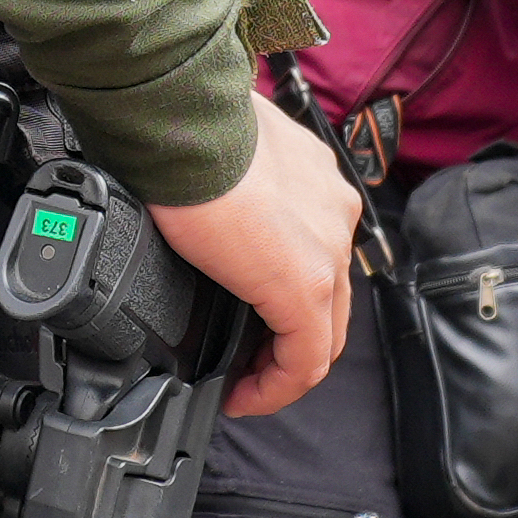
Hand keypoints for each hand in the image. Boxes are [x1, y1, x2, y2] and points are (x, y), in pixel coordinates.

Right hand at [152, 115, 364, 417]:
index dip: (285, 299)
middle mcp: (334, 213)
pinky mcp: (306, 284)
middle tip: (247, 362)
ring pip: (323, 331)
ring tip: (246, 384)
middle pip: (328, 299)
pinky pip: (307, 357)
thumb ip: (223, 189)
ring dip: (285, 364)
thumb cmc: (185, 128)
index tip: (248, 320)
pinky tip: (246, 395)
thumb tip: (194, 210)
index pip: (316, 256)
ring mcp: (327, 247)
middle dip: (288, 339)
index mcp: (314, 181)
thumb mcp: (216, 160)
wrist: (183, 122)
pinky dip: (278, 384)